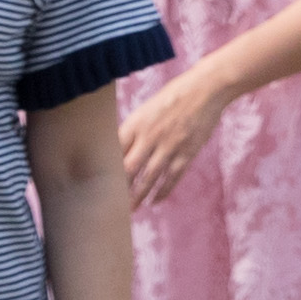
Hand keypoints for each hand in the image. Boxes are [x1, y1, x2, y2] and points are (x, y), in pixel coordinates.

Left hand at [117, 71, 229, 206]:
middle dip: (118, 188)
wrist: (205, 89)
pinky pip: (172, 177)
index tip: (95, 183)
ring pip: (149, 177)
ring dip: (138, 196)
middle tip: (109, 204)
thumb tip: (116, 151)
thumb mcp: (145, 110)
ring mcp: (169, 146)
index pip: (113, 152)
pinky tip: (155, 201)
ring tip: (129, 210)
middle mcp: (149, 137)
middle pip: (128, 168)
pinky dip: (162, 191)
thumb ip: (132, 130)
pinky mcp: (187, 152)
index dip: (104, 169)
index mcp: (135, 124)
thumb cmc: (172, 97)